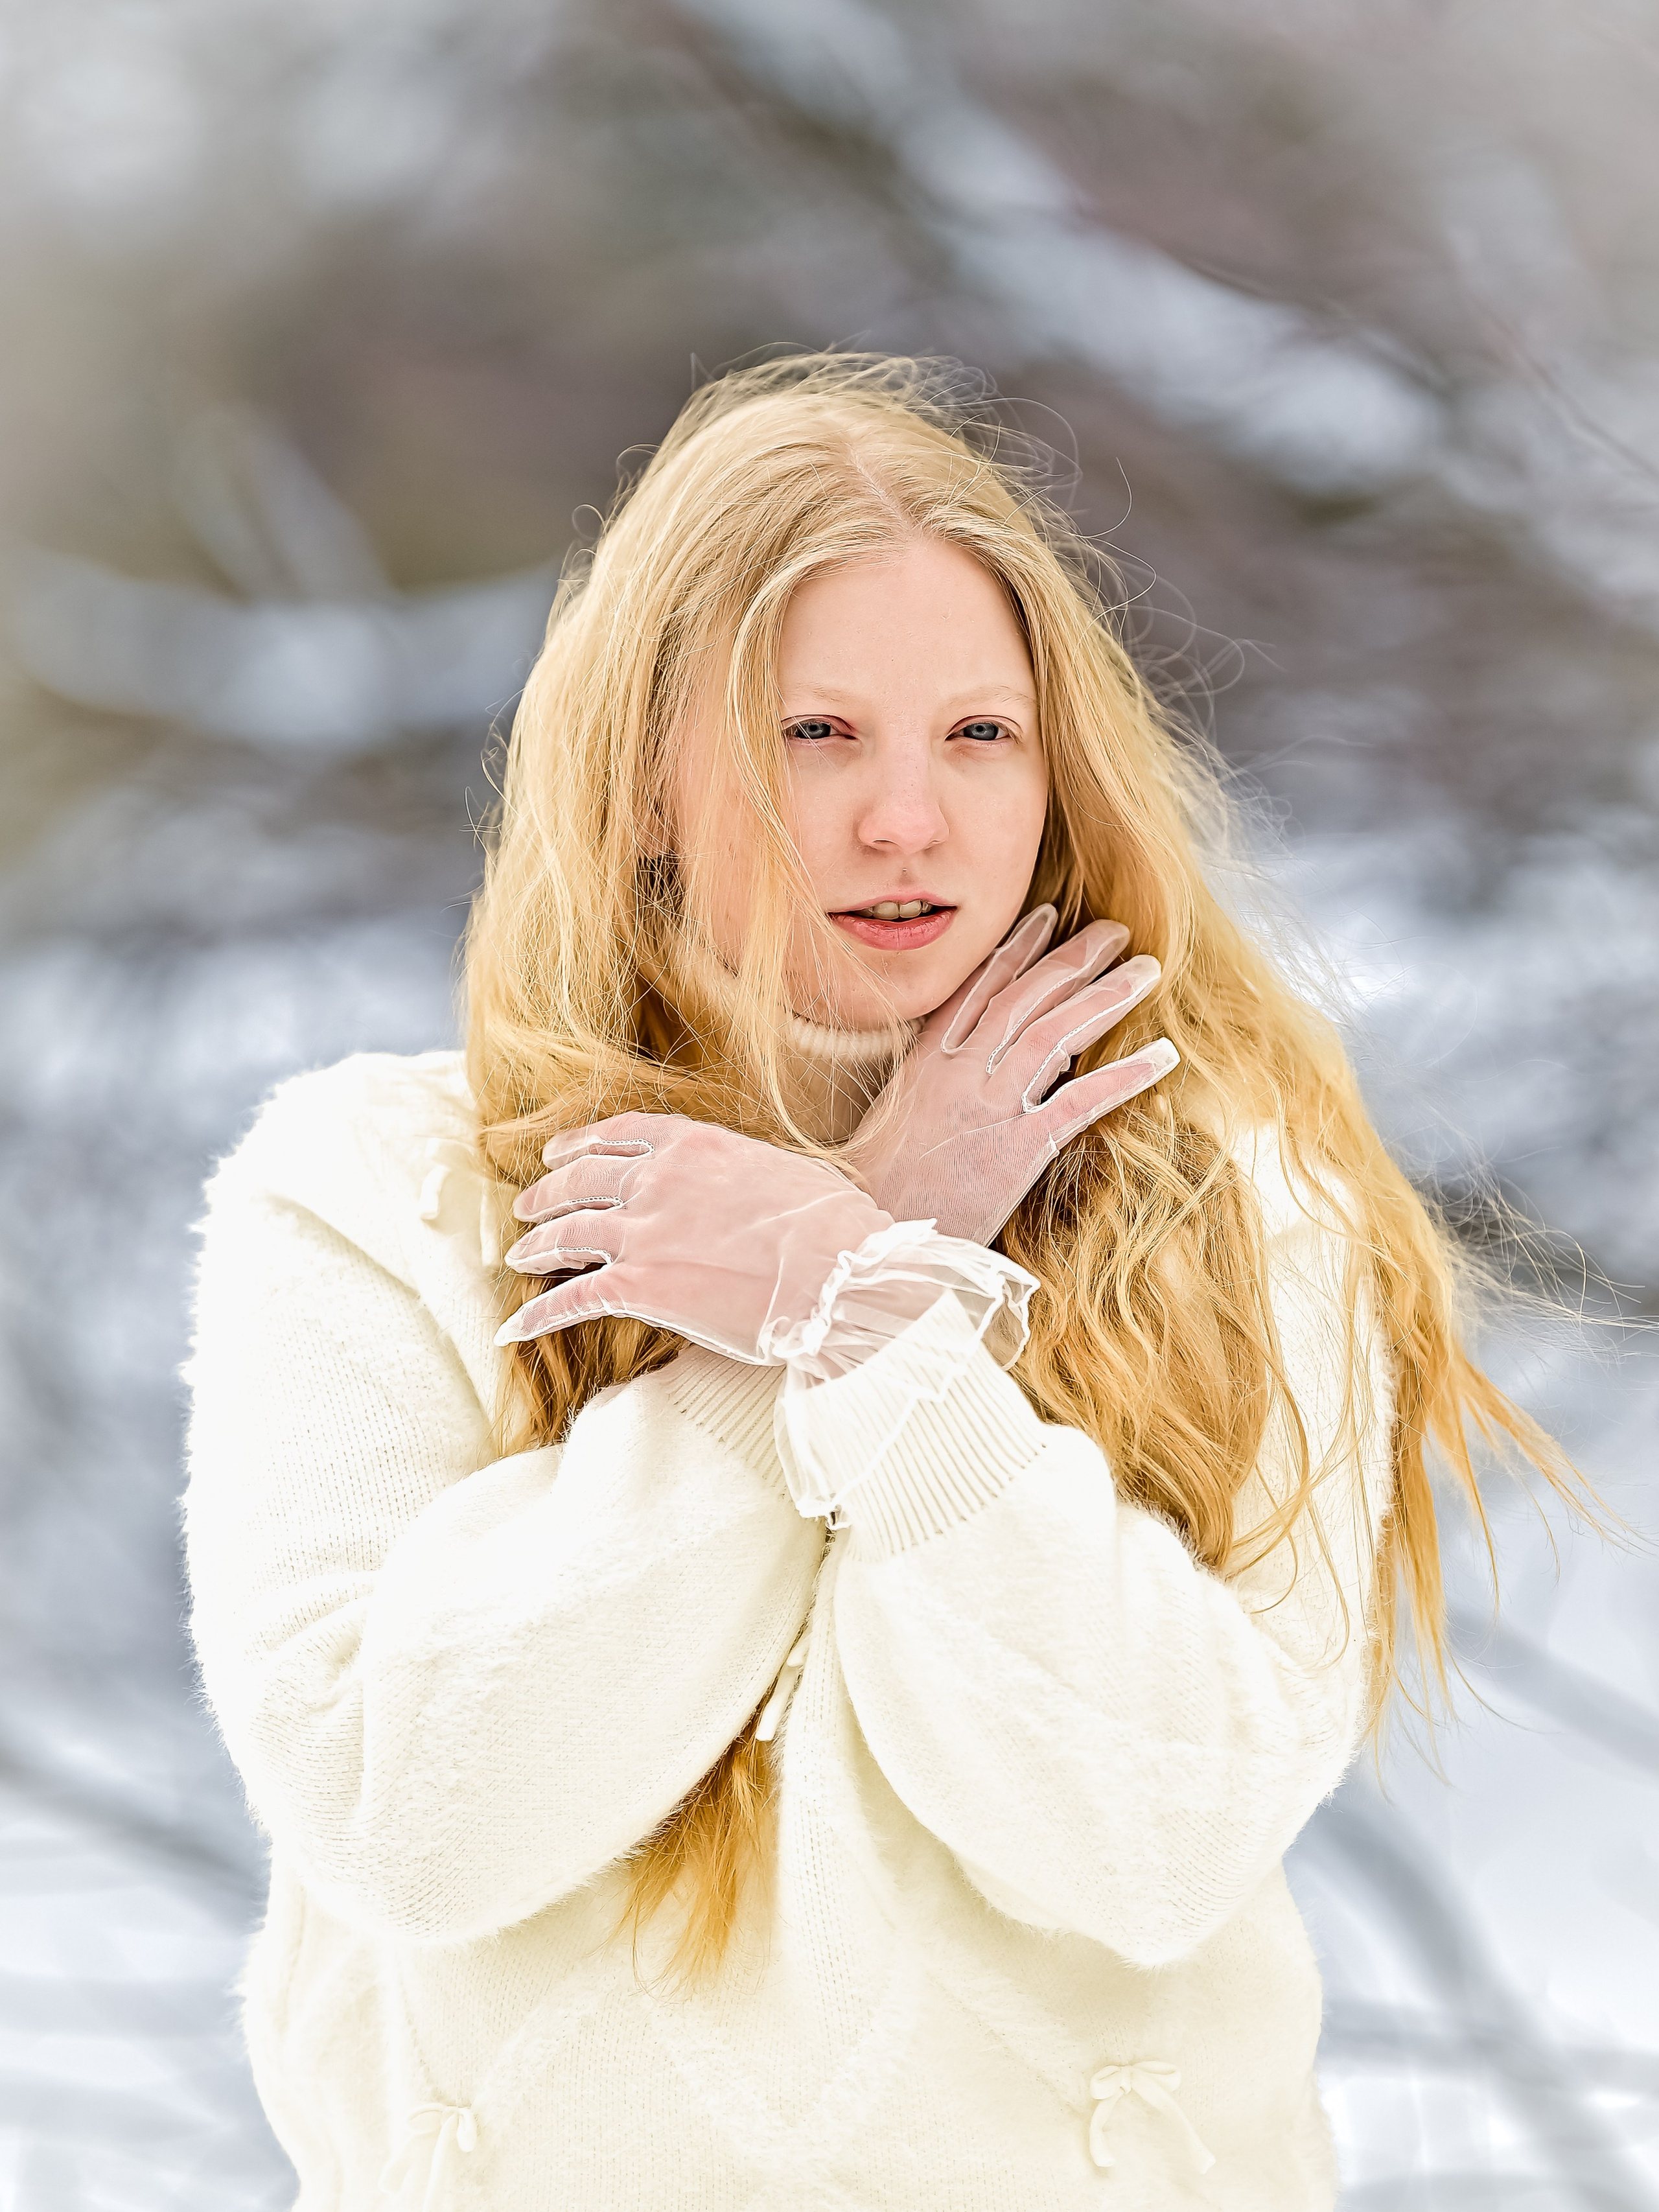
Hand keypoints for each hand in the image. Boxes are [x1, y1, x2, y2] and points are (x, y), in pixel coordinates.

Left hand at [496, 1113, 894, 1362]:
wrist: (837, 1273)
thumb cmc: (834, 1228)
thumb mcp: (787, 1173)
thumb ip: (745, 1174)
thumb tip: (751, 1189)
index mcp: (696, 1145)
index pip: (623, 1134)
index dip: (582, 1143)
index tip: (560, 1152)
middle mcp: (658, 1180)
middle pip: (583, 1179)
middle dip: (549, 1191)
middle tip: (527, 1204)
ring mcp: (643, 1231)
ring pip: (567, 1233)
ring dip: (537, 1244)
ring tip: (519, 1255)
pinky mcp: (638, 1285)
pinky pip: (572, 1298)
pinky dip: (537, 1315)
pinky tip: (514, 1328)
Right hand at [844, 905, 1178, 1243]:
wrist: (869, 1231)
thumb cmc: (879, 1189)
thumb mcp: (899, 1122)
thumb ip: (935, 1090)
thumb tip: (971, 1074)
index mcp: (928, 1064)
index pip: (979, 991)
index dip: (1017, 950)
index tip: (1049, 917)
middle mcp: (959, 1073)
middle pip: (1025, 1000)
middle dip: (1074, 959)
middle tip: (1116, 931)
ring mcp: (989, 1107)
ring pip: (1055, 1033)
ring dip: (1106, 997)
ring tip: (1146, 972)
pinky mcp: (1017, 1149)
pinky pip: (1081, 1101)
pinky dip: (1125, 1075)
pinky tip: (1163, 1056)